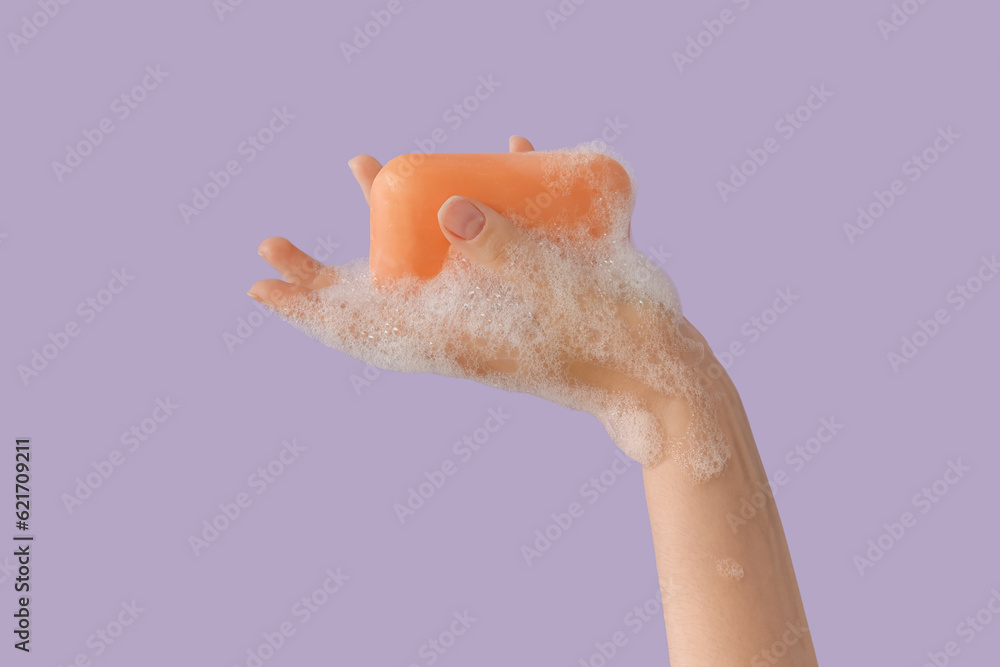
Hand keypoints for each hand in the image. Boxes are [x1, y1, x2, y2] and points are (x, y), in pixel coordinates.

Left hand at [249, 136, 726, 468]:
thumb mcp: (554, 285)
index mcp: (456, 336)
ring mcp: (491, 311)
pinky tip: (504, 157)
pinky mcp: (525, 295)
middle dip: (332, 262)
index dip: (308, 306)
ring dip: (395, 220)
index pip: (362, 326)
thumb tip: (446, 207)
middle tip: (292, 226)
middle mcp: (462, 326)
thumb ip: (500, 244)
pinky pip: (488, 250)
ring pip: (426, 263)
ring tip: (373, 171)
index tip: (262, 282)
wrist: (665, 373)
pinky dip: (483, 209)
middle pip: (381, 290)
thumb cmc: (612, 335)